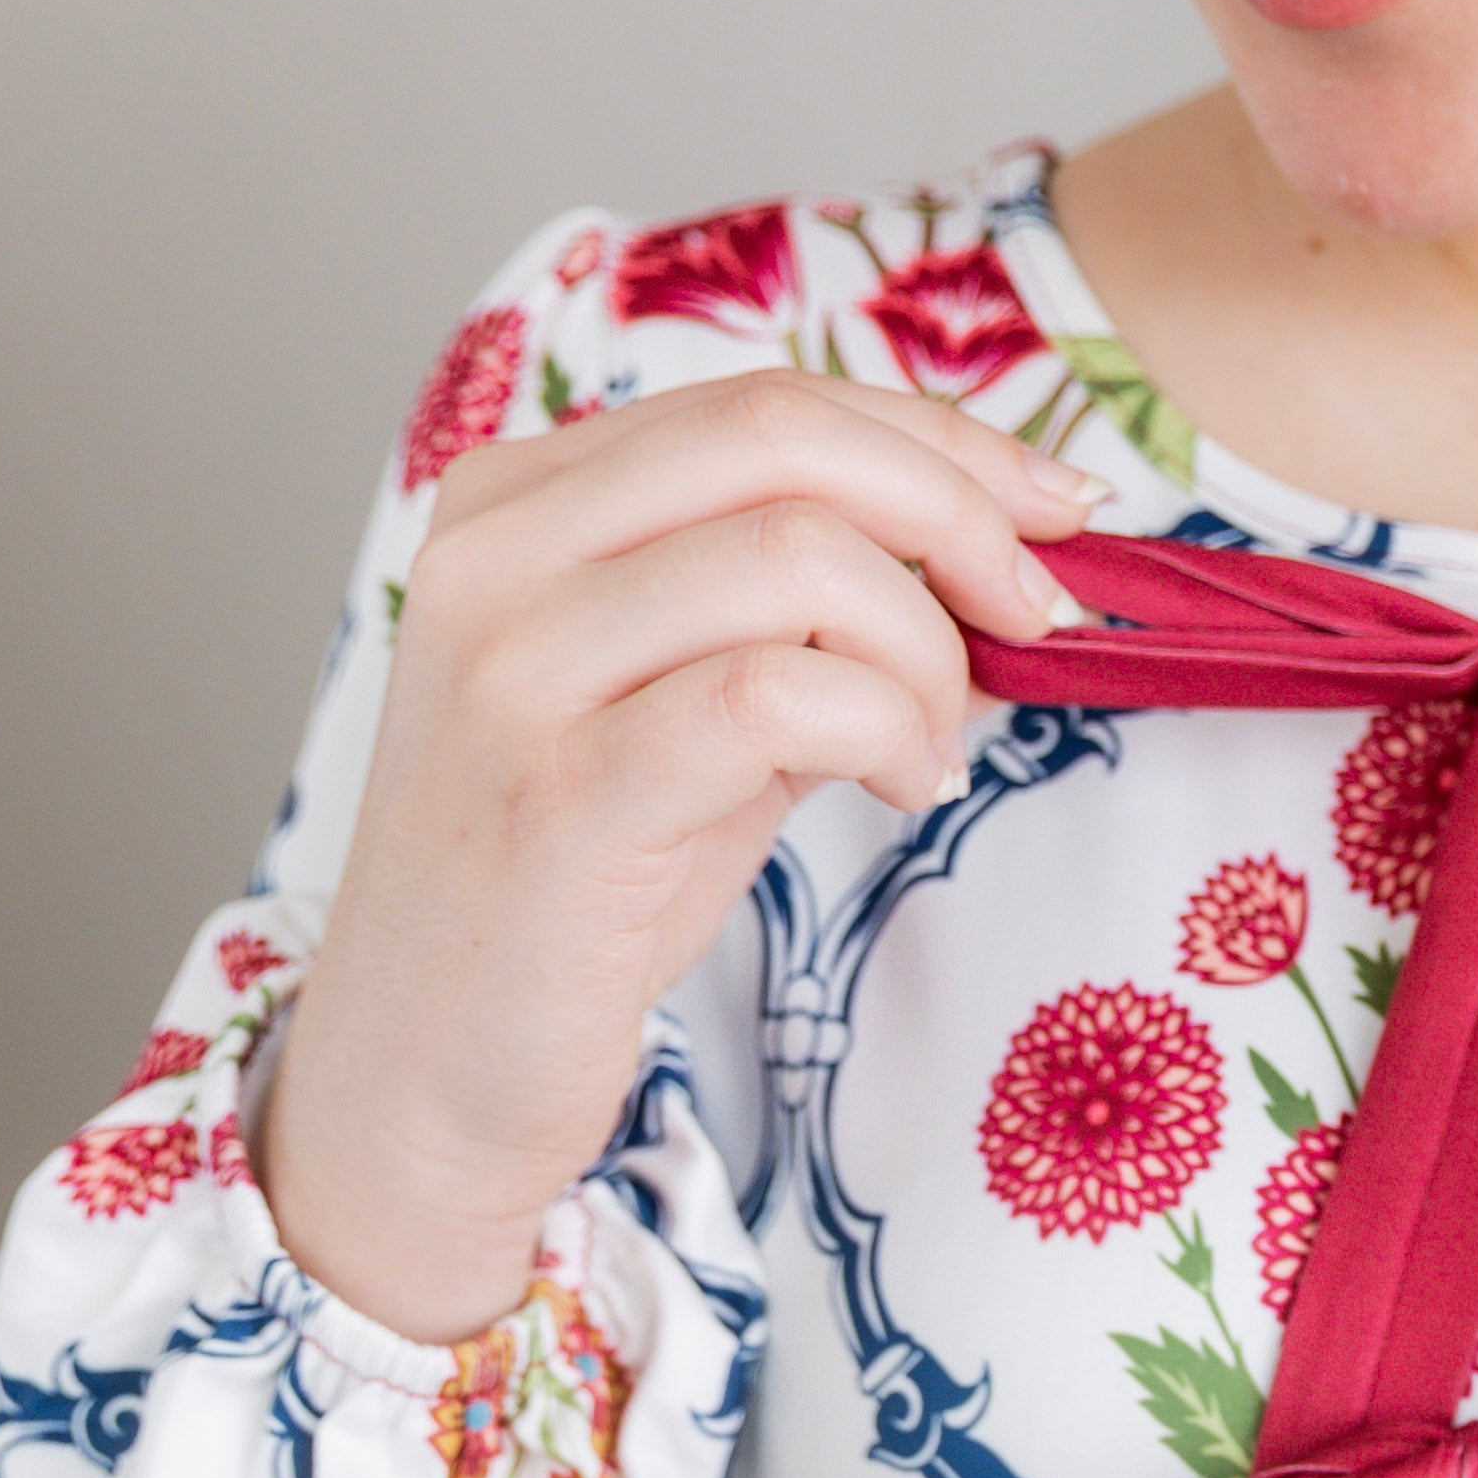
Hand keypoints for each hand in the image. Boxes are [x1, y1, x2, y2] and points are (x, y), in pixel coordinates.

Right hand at [263, 374, 1097, 1340]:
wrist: (424, 1075)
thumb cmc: (570, 896)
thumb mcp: (687, 716)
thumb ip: (798, 622)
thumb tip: (987, 559)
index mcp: (515, 502)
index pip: (761, 403)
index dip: (937, 441)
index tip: (1054, 507)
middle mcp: (494, 556)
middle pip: (782, 439)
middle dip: (958, 511)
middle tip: (1035, 612)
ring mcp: (511, 671)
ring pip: (795, 557)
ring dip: (923, 653)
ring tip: (928, 749)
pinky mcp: (556, 796)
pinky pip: (775, 697)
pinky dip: (885, 729)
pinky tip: (897, 787)